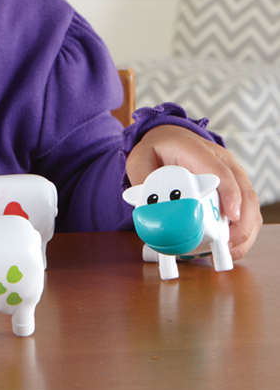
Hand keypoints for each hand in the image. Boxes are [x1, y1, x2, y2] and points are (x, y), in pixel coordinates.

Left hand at [126, 125, 261, 260]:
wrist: (170, 139)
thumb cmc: (157, 150)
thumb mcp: (139, 159)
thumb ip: (140, 179)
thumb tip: (145, 206)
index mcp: (196, 150)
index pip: (218, 170)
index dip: (229, 192)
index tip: (231, 215)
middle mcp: (221, 160)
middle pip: (243, 189)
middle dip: (242, 221)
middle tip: (228, 244)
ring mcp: (231, 173)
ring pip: (250, 201)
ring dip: (245, 229)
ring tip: (229, 250)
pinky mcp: (235, 186)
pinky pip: (247, 208)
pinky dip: (243, 228)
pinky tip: (231, 245)